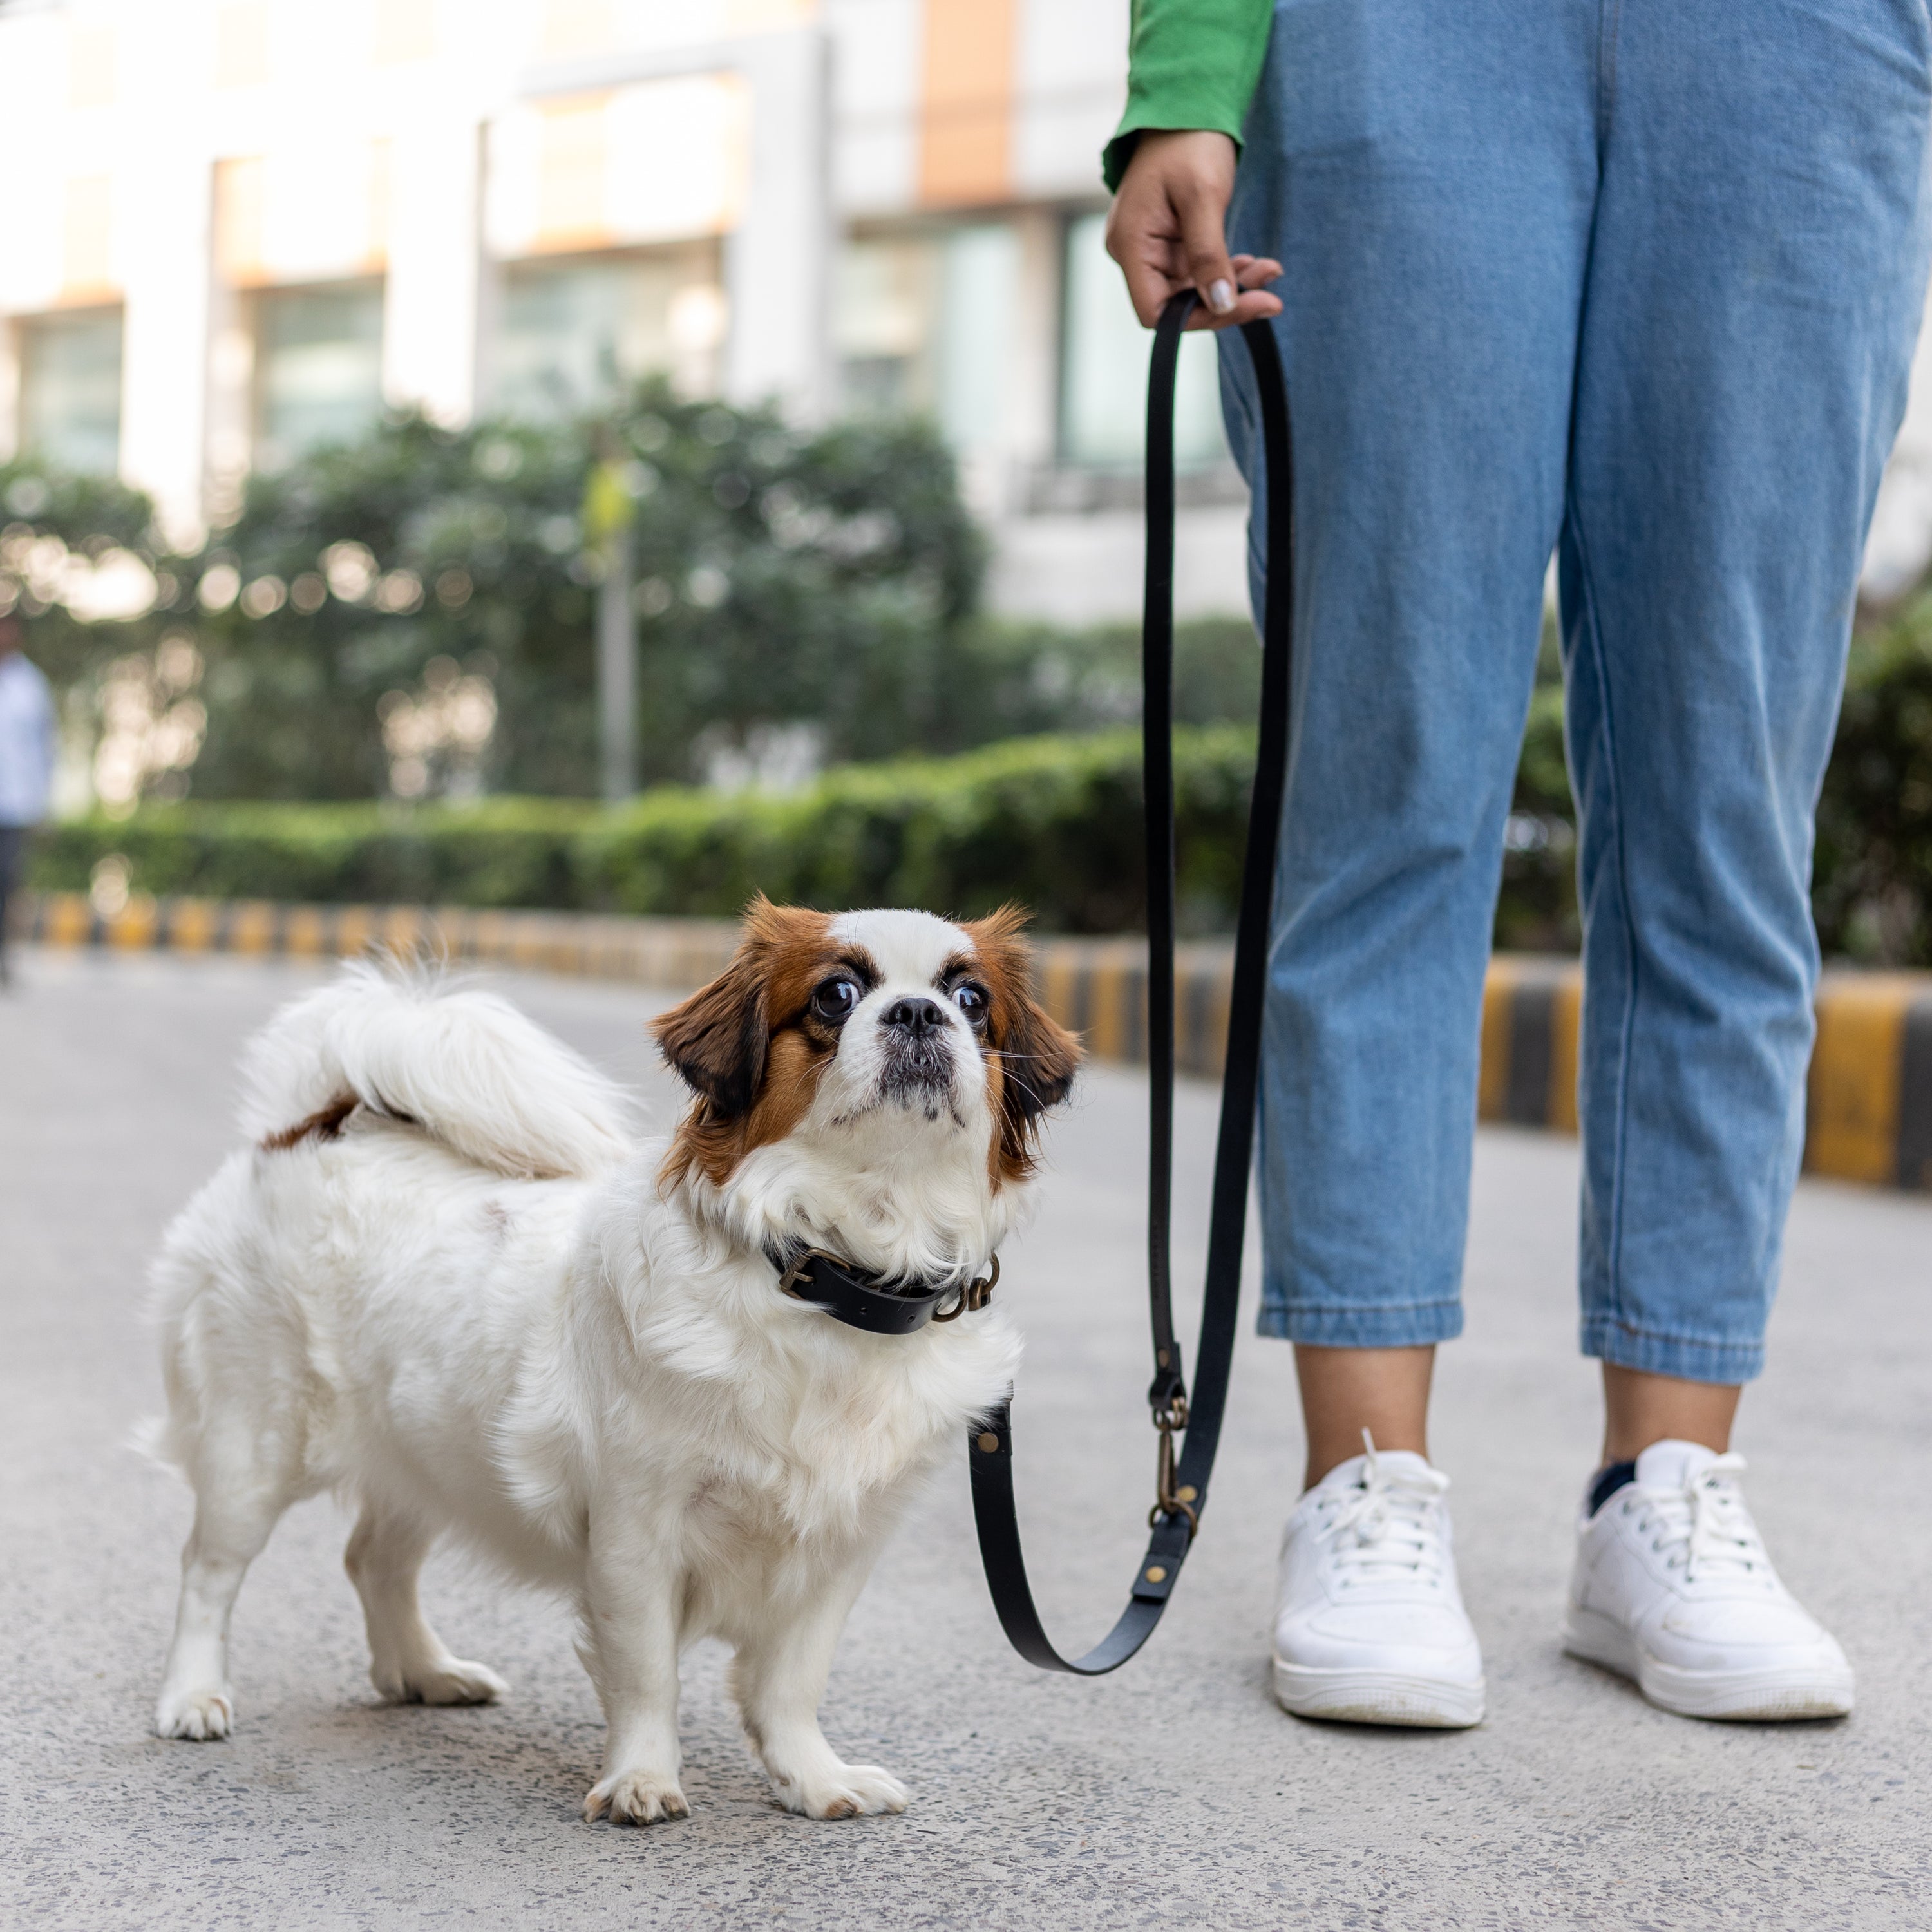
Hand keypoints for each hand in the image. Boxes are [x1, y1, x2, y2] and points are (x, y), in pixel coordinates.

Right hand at [1105, 130, 1282, 330]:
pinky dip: (1226, 270)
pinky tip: (1253, 263)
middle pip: (1177, 304)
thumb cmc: (1189, 142)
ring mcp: (1151, 247)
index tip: (1243, 306)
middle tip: (1271, 294)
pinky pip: (1197, 270)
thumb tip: (1222, 304)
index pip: (1156, 312)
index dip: (1198, 318)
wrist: (1187, 104)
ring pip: (1192, 289)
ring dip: (1233, 286)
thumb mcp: (1204, 198)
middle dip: (1226, 301)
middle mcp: (1135, 252)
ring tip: (1268, 271)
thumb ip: (1209, 255)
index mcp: (1131, 245)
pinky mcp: (1169, 241)